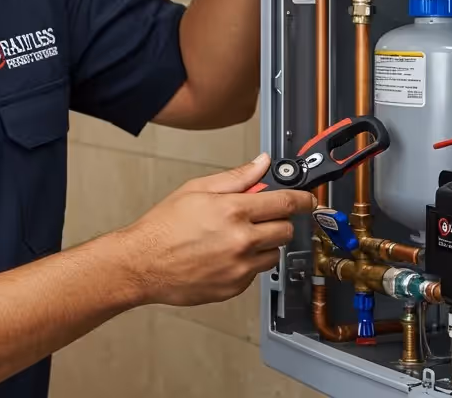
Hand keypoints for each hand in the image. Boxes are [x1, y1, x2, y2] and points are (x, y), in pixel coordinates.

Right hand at [112, 153, 316, 306]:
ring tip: (236, 238)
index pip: (285, 202)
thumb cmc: (163, 227)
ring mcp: (240, 266)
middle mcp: (241, 239)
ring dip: (264, 244)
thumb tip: (261, 164)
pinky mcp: (235, 286)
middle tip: (259, 218)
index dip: (303, 199)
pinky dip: (247, 263)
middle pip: (286, 230)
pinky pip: (256, 272)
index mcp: (233, 211)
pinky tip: (224, 256)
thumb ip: (236, 177)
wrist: (142, 264)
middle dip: (278, 221)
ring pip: (273, 253)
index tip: (309, 200)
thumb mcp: (196, 190)